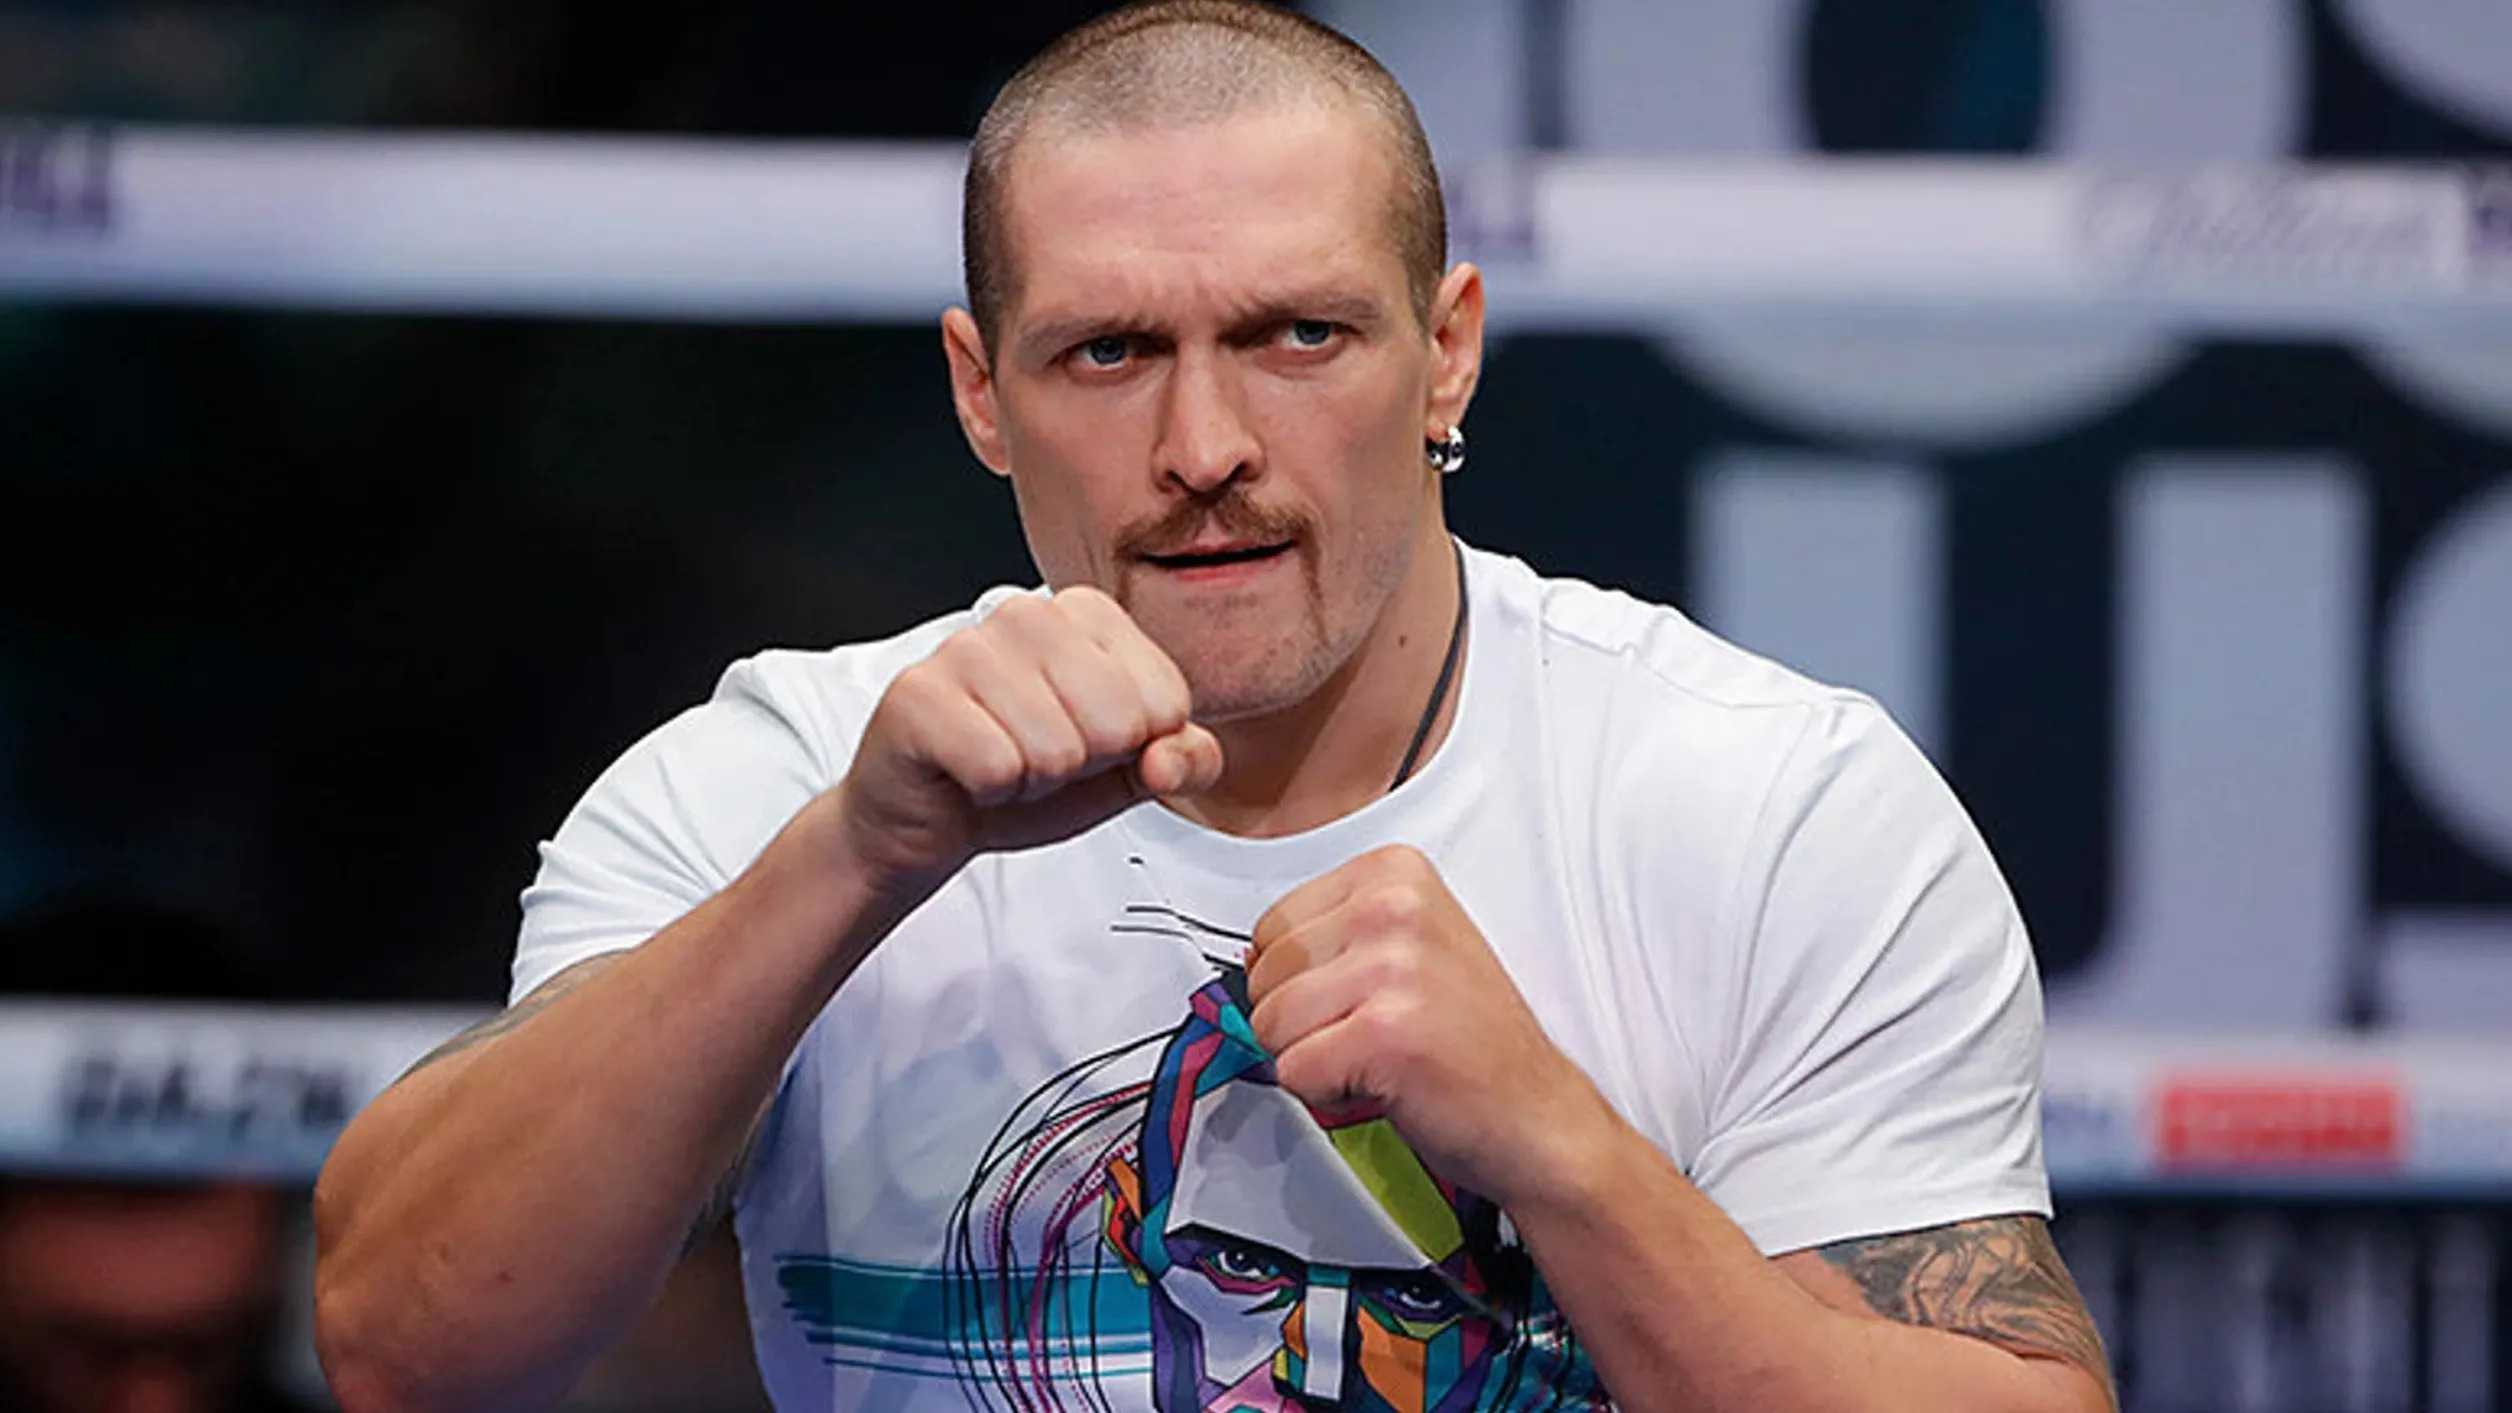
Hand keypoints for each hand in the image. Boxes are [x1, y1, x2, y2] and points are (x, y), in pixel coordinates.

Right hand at [830, 586, 1222, 894]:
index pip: (1167, 701)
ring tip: (1004, 761)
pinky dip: (989, 792)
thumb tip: (1169, 757)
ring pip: (1057, 751)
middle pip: (1117, 724)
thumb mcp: (1129, 772)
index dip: (1132, 749)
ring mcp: (967, 646)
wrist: (933, 814)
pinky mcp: (918, 693)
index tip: (1087, 742)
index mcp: (1088, 615)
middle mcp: (1027, 613)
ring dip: (1033, 782)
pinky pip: (997, 768)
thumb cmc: (1029, 775)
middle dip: (1083, 766)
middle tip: (1039, 757)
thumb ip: (1187, 760)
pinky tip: (967, 771)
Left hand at [1244, 844, 1623, 1208]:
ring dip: (1312, 1061)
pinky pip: (1294, 1071)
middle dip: (1300, 1023)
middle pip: (1264, 974)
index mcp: (1395, 872)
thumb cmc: (1471, 1043)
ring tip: (1379, 1058)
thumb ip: (1329, 939)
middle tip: (1371, 1036)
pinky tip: (1383, 1084)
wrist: (1538, 1116)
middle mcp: (1394, 905)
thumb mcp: (1404, 954)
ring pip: (1270, 1024)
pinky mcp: (1385, 1031)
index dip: (1301, 981)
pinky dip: (1326, 1095)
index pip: (1272, 924)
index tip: (1360, 998)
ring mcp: (1392, 966)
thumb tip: (1246, 962)